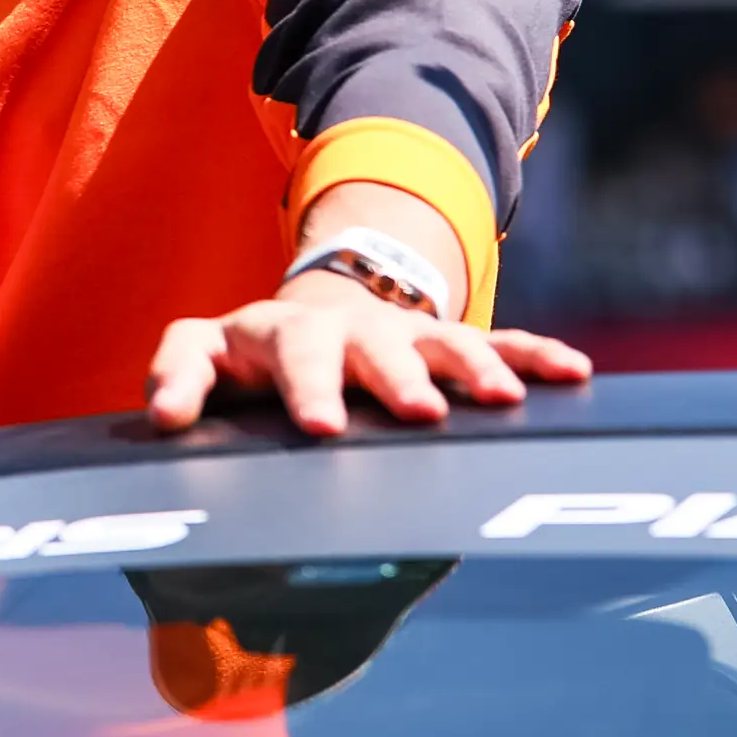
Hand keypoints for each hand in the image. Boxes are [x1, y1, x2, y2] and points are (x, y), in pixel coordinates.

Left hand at [143, 270, 591, 437]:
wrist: (320, 308)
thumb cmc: (252, 355)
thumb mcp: (203, 354)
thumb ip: (178, 379)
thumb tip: (163, 421)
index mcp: (274, 333)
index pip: (276, 352)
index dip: (278, 386)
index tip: (291, 428)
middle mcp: (340, 325)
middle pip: (363, 347)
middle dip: (391, 379)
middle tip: (415, 414)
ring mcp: (397, 329)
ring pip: (438, 340)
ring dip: (469, 367)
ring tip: (500, 403)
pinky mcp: (442, 340)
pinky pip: (497, 343)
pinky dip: (533, 356)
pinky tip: (573, 372)